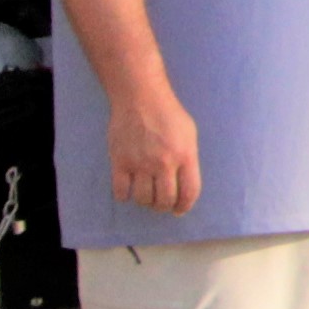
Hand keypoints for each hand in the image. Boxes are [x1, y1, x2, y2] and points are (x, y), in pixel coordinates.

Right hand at [108, 95, 201, 216]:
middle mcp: (163, 163)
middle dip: (164, 206)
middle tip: (161, 203)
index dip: (185, 206)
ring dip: (145, 202)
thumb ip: (188, 159)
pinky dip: (124, 196)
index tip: (179, 210)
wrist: (140, 97)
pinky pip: (121, 192)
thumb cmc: (168, 114)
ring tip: (146, 194)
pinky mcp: (120, 161)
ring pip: (143, 199)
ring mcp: (140, 163)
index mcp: (185, 155)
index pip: (189, 192)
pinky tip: (128, 189)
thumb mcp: (189, 134)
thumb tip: (184, 185)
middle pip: (165, 200)